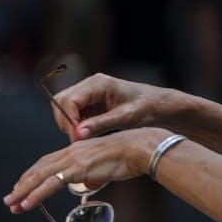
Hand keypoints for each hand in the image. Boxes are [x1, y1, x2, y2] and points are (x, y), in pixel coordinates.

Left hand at [5, 128, 167, 212]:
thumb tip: (89, 184)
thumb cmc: (129, 157)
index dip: (32, 175)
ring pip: (39, 177)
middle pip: (38, 169)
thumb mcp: (105, 166)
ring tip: (11, 204)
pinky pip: (51, 184)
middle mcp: (70, 152)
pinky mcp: (77, 169)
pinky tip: (26, 203)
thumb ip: (93, 175)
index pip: (46, 163)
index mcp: (75, 150)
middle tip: (9, 199)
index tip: (21, 187)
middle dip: (22, 185)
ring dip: (23, 192)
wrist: (141, 147)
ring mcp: (73, 160)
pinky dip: (36, 194)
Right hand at [50, 74, 187, 141]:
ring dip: (70, 123)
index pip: (69, 100)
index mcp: (98, 83)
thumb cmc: (147, 108)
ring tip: (84, 136)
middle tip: (77, 138)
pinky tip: (88, 133)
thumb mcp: (125, 118)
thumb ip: (100, 125)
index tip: (76, 136)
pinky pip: (74, 113)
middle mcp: (90, 85)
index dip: (68, 119)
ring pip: (65, 108)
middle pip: (62, 102)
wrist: (160, 106)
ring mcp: (89, 93)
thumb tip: (77, 134)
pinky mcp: (90, 102)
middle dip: (66, 121)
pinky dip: (76, 124)